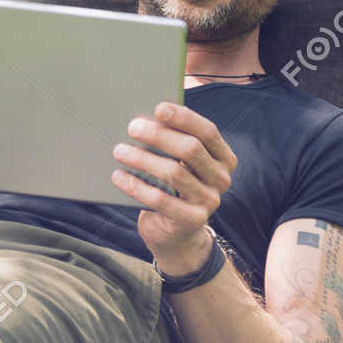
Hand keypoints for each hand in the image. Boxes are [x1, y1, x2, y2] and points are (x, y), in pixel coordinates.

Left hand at [109, 101, 237, 275]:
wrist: (176, 233)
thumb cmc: (173, 188)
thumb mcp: (179, 164)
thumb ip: (174, 143)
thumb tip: (145, 118)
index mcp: (223, 158)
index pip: (207, 132)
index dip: (183, 118)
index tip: (159, 108)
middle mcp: (221, 179)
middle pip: (191, 149)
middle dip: (159, 135)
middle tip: (132, 127)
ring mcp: (210, 201)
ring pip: (174, 173)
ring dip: (143, 159)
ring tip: (119, 150)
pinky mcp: (193, 220)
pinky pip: (160, 199)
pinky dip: (136, 186)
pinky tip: (118, 176)